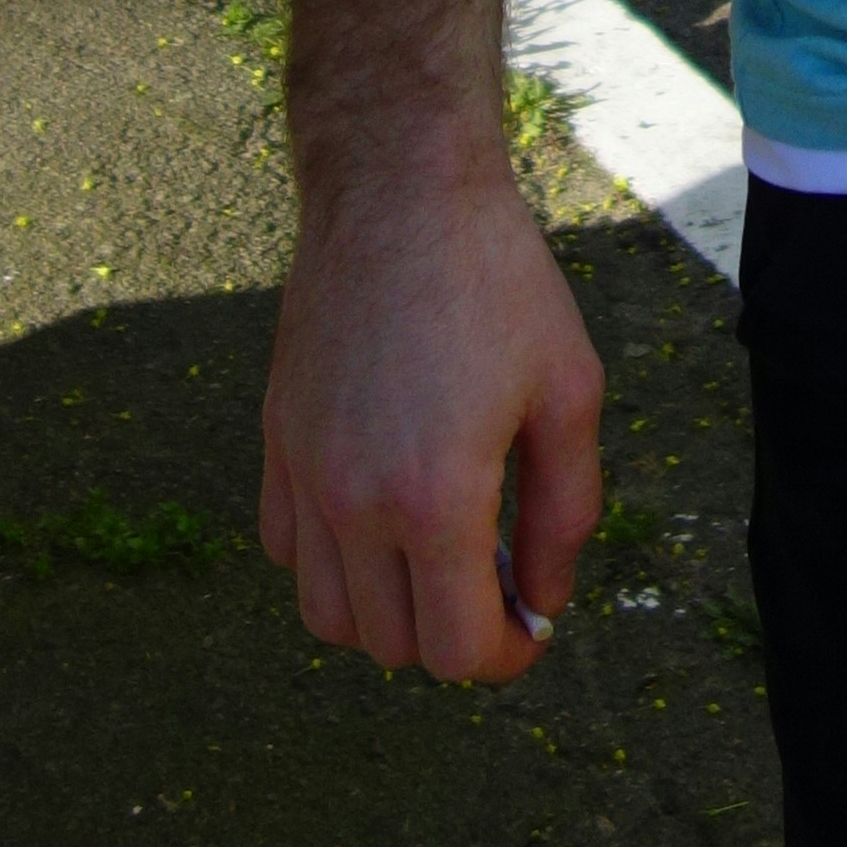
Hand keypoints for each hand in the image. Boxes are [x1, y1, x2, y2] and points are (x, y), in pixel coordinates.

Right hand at [259, 152, 603, 682]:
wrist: (402, 190)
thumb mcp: (569, 393)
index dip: (505, 656)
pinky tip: (381, 511)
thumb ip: (565, 514)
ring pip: (329, 613)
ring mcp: (304, 472)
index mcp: (436, 498)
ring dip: (387, 610)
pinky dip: (331, 561)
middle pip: (393, 645)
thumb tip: (543, 599)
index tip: (530, 626)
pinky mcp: (276, 438)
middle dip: (452, 633)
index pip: (455, 650)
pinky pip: (286, 549)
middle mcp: (354, 501)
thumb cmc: (498, 281)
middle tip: (495, 576)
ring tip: (437, 553)